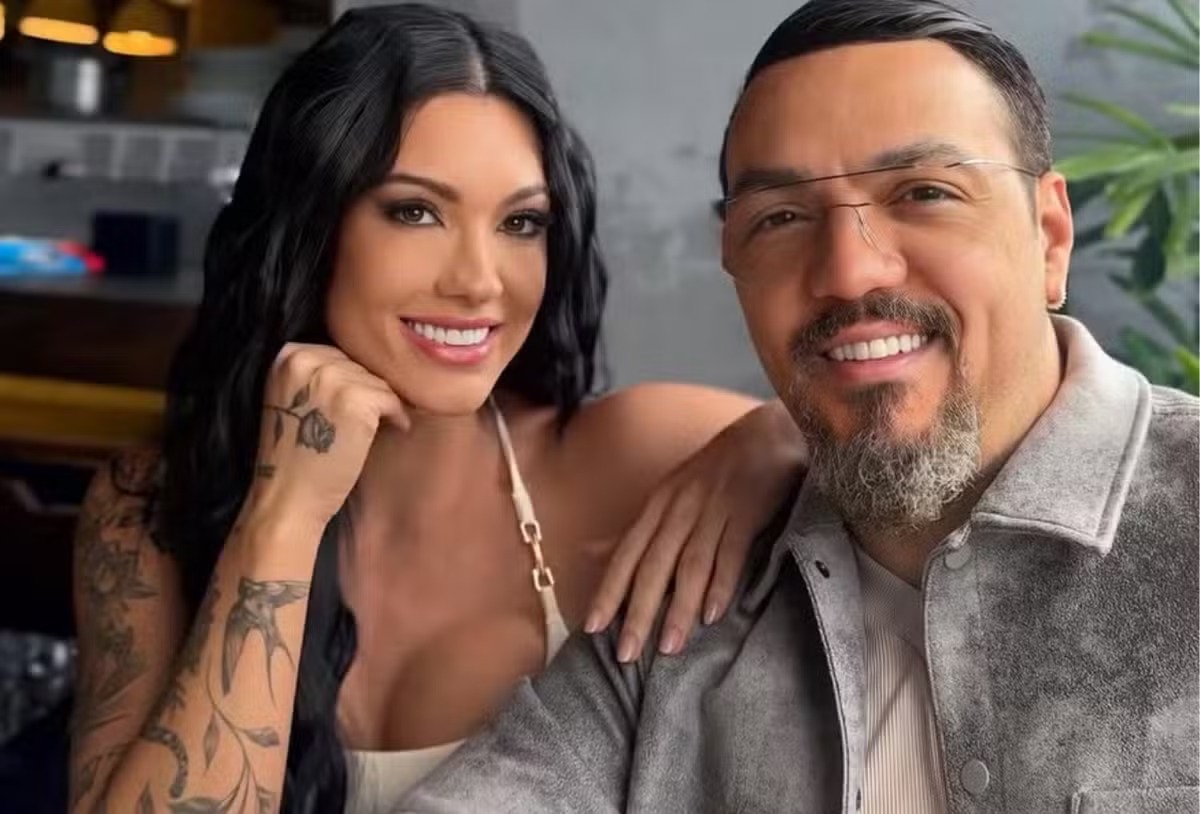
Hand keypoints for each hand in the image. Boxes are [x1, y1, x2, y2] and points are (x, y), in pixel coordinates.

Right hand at [243, 343, 409, 533]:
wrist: (288, 498)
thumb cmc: (295, 454)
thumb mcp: (293, 399)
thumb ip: (318, 374)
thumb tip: (366, 364)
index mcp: (288, 355)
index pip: (338, 354)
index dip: (352, 381)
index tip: (356, 404)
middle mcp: (306, 359)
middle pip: (359, 365)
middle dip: (368, 392)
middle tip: (369, 420)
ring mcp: (332, 378)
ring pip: (378, 381)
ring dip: (383, 406)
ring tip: (375, 429)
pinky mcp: (356, 400)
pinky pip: (392, 399)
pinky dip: (396, 418)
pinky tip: (390, 432)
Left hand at [585, 400, 805, 661]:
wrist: (768, 433)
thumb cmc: (718, 468)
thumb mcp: (673, 490)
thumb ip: (646, 526)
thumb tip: (599, 553)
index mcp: (659, 503)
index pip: (627, 553)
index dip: (609, 591)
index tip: (593, 629)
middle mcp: (680, 507)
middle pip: (653, 565)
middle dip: (638, 611)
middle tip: (627, 654)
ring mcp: (714, 509)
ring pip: (690, 565)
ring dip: (678, 608)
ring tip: (669, 647)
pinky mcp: (748, 511)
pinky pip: (731, 553)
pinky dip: (721, 584)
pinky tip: (713, 615)